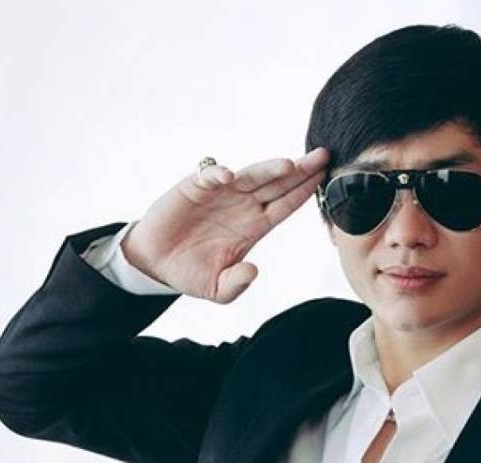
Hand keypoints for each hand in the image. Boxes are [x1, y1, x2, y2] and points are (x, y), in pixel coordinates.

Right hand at [123, 147, 329, 303]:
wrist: (155, 262)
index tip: (325, 179)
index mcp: (254, 226)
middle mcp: (242, 205)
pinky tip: (228, 176)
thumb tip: (253, 271)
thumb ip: (237, 284)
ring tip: (288, 164)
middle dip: (300, 170)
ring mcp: (220, 193)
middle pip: (277, 184)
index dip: (304, 192)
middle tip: (323, 156)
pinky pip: (210, 177)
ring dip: (269, 169)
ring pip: (251, 177)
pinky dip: (218, 174)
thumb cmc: (191, 272)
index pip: (285, 205)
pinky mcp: (194, 187)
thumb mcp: (217, 289)